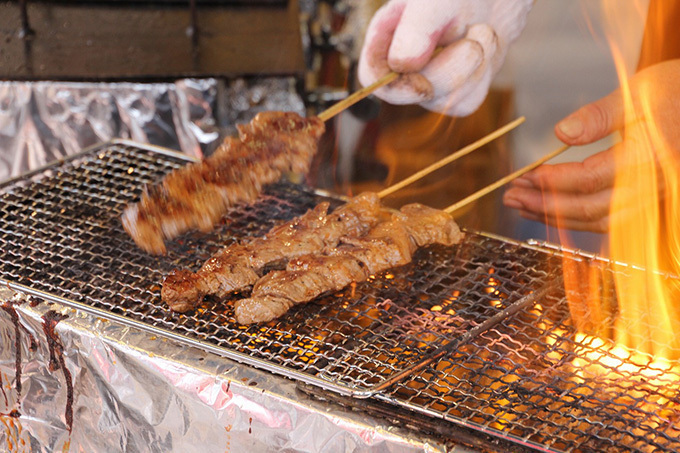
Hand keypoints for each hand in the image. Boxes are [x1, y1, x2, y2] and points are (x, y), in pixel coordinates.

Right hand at [357, 0, 532, 116]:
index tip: (425, 83)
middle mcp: (401, 64)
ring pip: (444, 101)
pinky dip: (483, 75)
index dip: (396, 88)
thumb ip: (415, 28)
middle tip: (477, 34)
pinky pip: (466, 101)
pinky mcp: (452, 93)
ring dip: (474, 66)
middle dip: (452, 69)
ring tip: (482, 30)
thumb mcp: (434, 0)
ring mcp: (426, 81)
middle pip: (415, 93)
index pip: (372, 77)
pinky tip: (485, 48)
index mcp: (385, 38)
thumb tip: (402, 65)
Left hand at [503, 59, 679, 231]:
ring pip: (601, 221)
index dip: (552, 181)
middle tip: (511, 197)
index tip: (523, 176)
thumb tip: (560, 135)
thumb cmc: (675, 91)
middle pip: (591, 208)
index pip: (589, 178)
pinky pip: (614, 222)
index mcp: (649, 156)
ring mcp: (656, 199)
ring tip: (523, 207)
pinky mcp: (653, 204)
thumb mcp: (638, 91)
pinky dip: (580, 219)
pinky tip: (554, 211)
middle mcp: (655, 185)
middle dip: (546, 205)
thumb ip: (599, 116)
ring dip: (558, 217)